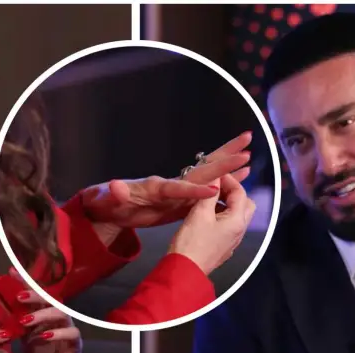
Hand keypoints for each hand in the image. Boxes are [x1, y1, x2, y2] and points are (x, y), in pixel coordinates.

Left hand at [13, 276, 81, 352]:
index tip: (11, 272)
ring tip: (26, 320)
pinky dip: (58, 333)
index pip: (37, 292)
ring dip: (43, 315)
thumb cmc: (39, 352)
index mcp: (45, 312)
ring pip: (62, 313)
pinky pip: (72, 334)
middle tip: (19, 297)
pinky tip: (44, 336)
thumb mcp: (22, 333)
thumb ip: (14, 318)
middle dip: (35, 295)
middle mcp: (59, 316)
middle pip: (51, 298)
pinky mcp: (76, 344)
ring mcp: (69, 328)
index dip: (26, 281)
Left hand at [81, 132, 252, 233]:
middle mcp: (169, 185)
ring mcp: (176, 192)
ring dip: (228, 166)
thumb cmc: (104, 201)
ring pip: (207, 176)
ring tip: (250, 155)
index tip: (212, 190)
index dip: (192, 191)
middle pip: (200, 171)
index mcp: (154, 187)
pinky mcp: (179, 201)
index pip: (176, 188)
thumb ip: (114, 193)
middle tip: (246, 144)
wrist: (106, 205)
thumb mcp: (105, 199)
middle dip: (223, 160)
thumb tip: (114, 186)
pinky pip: (206, 192)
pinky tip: (240, 179)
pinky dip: (224, 184)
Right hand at [168, 173, 255, 275]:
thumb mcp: (199, 213)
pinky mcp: (223, 247)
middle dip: (233, 192)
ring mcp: (232, 240)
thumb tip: (216, 179)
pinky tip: (207, 215)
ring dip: (227, 204)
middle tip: (217, 186)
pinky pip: (228, 226)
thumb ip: (209, 194)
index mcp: (237, 220)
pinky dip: (222, 215)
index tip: (216, 174)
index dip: (228, 179)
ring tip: (210, 199)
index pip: (240, 192)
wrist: (185, 271)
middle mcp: (239, 231)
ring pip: (237, 215)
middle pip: (245, 204)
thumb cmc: (191, 243)